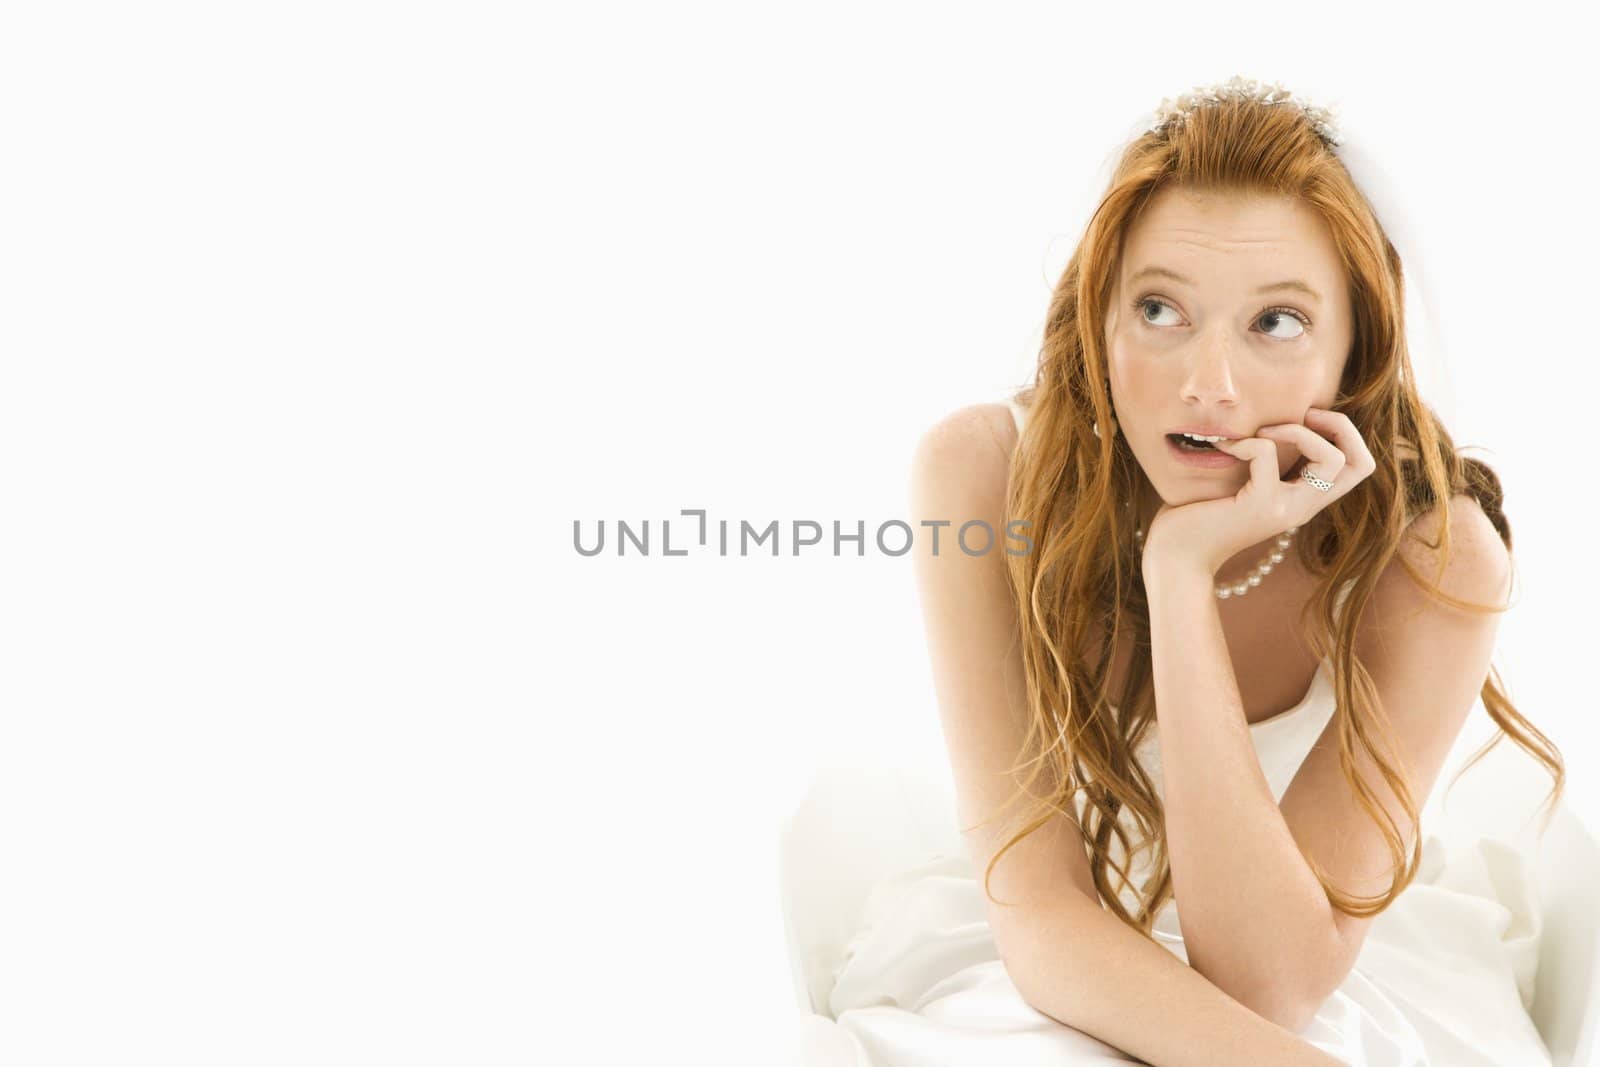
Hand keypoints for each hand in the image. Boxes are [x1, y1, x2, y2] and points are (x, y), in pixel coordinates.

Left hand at [1141, 408, 1375, 579]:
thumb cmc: (1199, 516)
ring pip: (1333, 461)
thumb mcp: (1242, 482)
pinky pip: (1267, 454)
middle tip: (1304, 417)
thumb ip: (1264, 460)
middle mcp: (1303, 507)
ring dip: (1299, 431)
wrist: (1175, 557)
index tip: (1307, 419)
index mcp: (1303, 500)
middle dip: (1341, 425)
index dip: (1344, 434)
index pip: (1358, 467)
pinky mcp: (1260, 505)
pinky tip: (1222, 449)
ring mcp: (1286, 508)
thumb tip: (1267, 416)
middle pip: (1362, 464)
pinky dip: (1246, 442)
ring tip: (1262, 434)